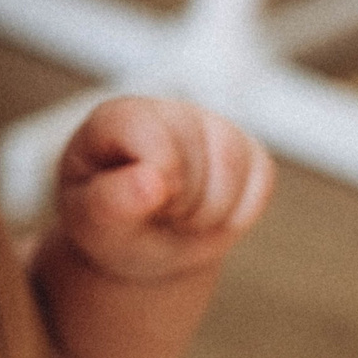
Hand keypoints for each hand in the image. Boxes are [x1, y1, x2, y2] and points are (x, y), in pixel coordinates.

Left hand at [51, 96, 273, 285]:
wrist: (143, 245)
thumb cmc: (110, 228)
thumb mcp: (95, 226)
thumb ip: (111, 204)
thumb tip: (151, 181)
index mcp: (115, 119)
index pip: (146, 128)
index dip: (157, 174)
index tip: (148, 203)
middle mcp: (165, 111)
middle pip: (194, 153)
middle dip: (180, 206)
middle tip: (157, 218)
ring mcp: (210, 126)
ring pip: (233, 162)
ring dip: (210, 214)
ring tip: (180, 220)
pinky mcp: (246, 149)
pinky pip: (262, 178)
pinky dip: (239, 214)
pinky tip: (209, 217)